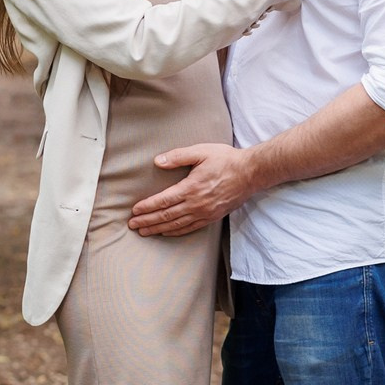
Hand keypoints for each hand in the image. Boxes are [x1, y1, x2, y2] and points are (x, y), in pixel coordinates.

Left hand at [128, 142, 257, 236]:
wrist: (251, 173)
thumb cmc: (226, 159)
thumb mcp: (201, 151)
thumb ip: (177, 156)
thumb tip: (157, 161)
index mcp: (191, 188)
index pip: (163, 200)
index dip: (147, 207)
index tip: (134, 210)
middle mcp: (196, 204)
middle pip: (166, 215)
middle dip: (147, 221)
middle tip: (133, 225)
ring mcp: (205, 213)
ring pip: (176, 224)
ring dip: (158, 229)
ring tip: (144, 232)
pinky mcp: (212, 217)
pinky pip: (190, 228)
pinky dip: (175, 231)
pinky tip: (165, 232)